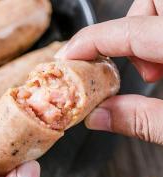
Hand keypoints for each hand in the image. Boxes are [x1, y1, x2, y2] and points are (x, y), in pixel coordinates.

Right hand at [55, 0, 162, 143]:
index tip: (67, 57)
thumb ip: (141, 120)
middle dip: (128, 26)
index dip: (88, 43)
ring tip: (151, 71)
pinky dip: (157, 40)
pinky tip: (162, 69)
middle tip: (131, 61)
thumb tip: (98, 118)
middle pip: (147, 2)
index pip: (127, 32)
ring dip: (144, 34)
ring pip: (157, 8)